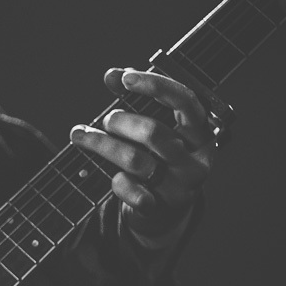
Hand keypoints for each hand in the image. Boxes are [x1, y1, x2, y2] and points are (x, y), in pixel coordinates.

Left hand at [70, 68, 214, 243]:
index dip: (156, 86)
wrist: (166, 209)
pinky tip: (113, 177)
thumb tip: (112, 75)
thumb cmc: (159, 157)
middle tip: (106, 120)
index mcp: (201, 132)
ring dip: (103, 145)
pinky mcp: (162, 207)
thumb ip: (137, 97)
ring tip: (83, 136)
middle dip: (120, 122)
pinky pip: (133, 192)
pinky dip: (118, 183)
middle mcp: (196, 159)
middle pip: (153, 133)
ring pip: (136, 161)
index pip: (185, 102)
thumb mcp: (156, 125)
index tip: (125, 79)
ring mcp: (181, 186)